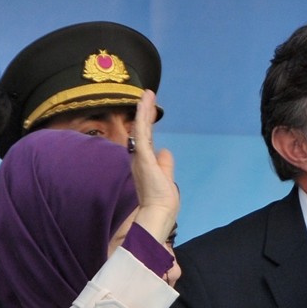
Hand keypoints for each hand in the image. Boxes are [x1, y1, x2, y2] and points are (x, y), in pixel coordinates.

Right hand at [129, 90, 179, 244]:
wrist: (158, 213)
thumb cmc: (162, 201)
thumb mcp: (166, 178)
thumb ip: (165, 164)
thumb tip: (165, 151)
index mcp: (145, 163)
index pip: (146, 139)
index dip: (147, 124)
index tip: (148, 110)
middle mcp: (139, 158)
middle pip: (142, 130)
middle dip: (144, 112)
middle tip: (147, 95)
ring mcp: (140, 157)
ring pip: (141, 128)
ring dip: (144, 110)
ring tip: (147, 94)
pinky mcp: (142, 157)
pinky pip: (141, 133)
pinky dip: (142, 118)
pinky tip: (144, 104)